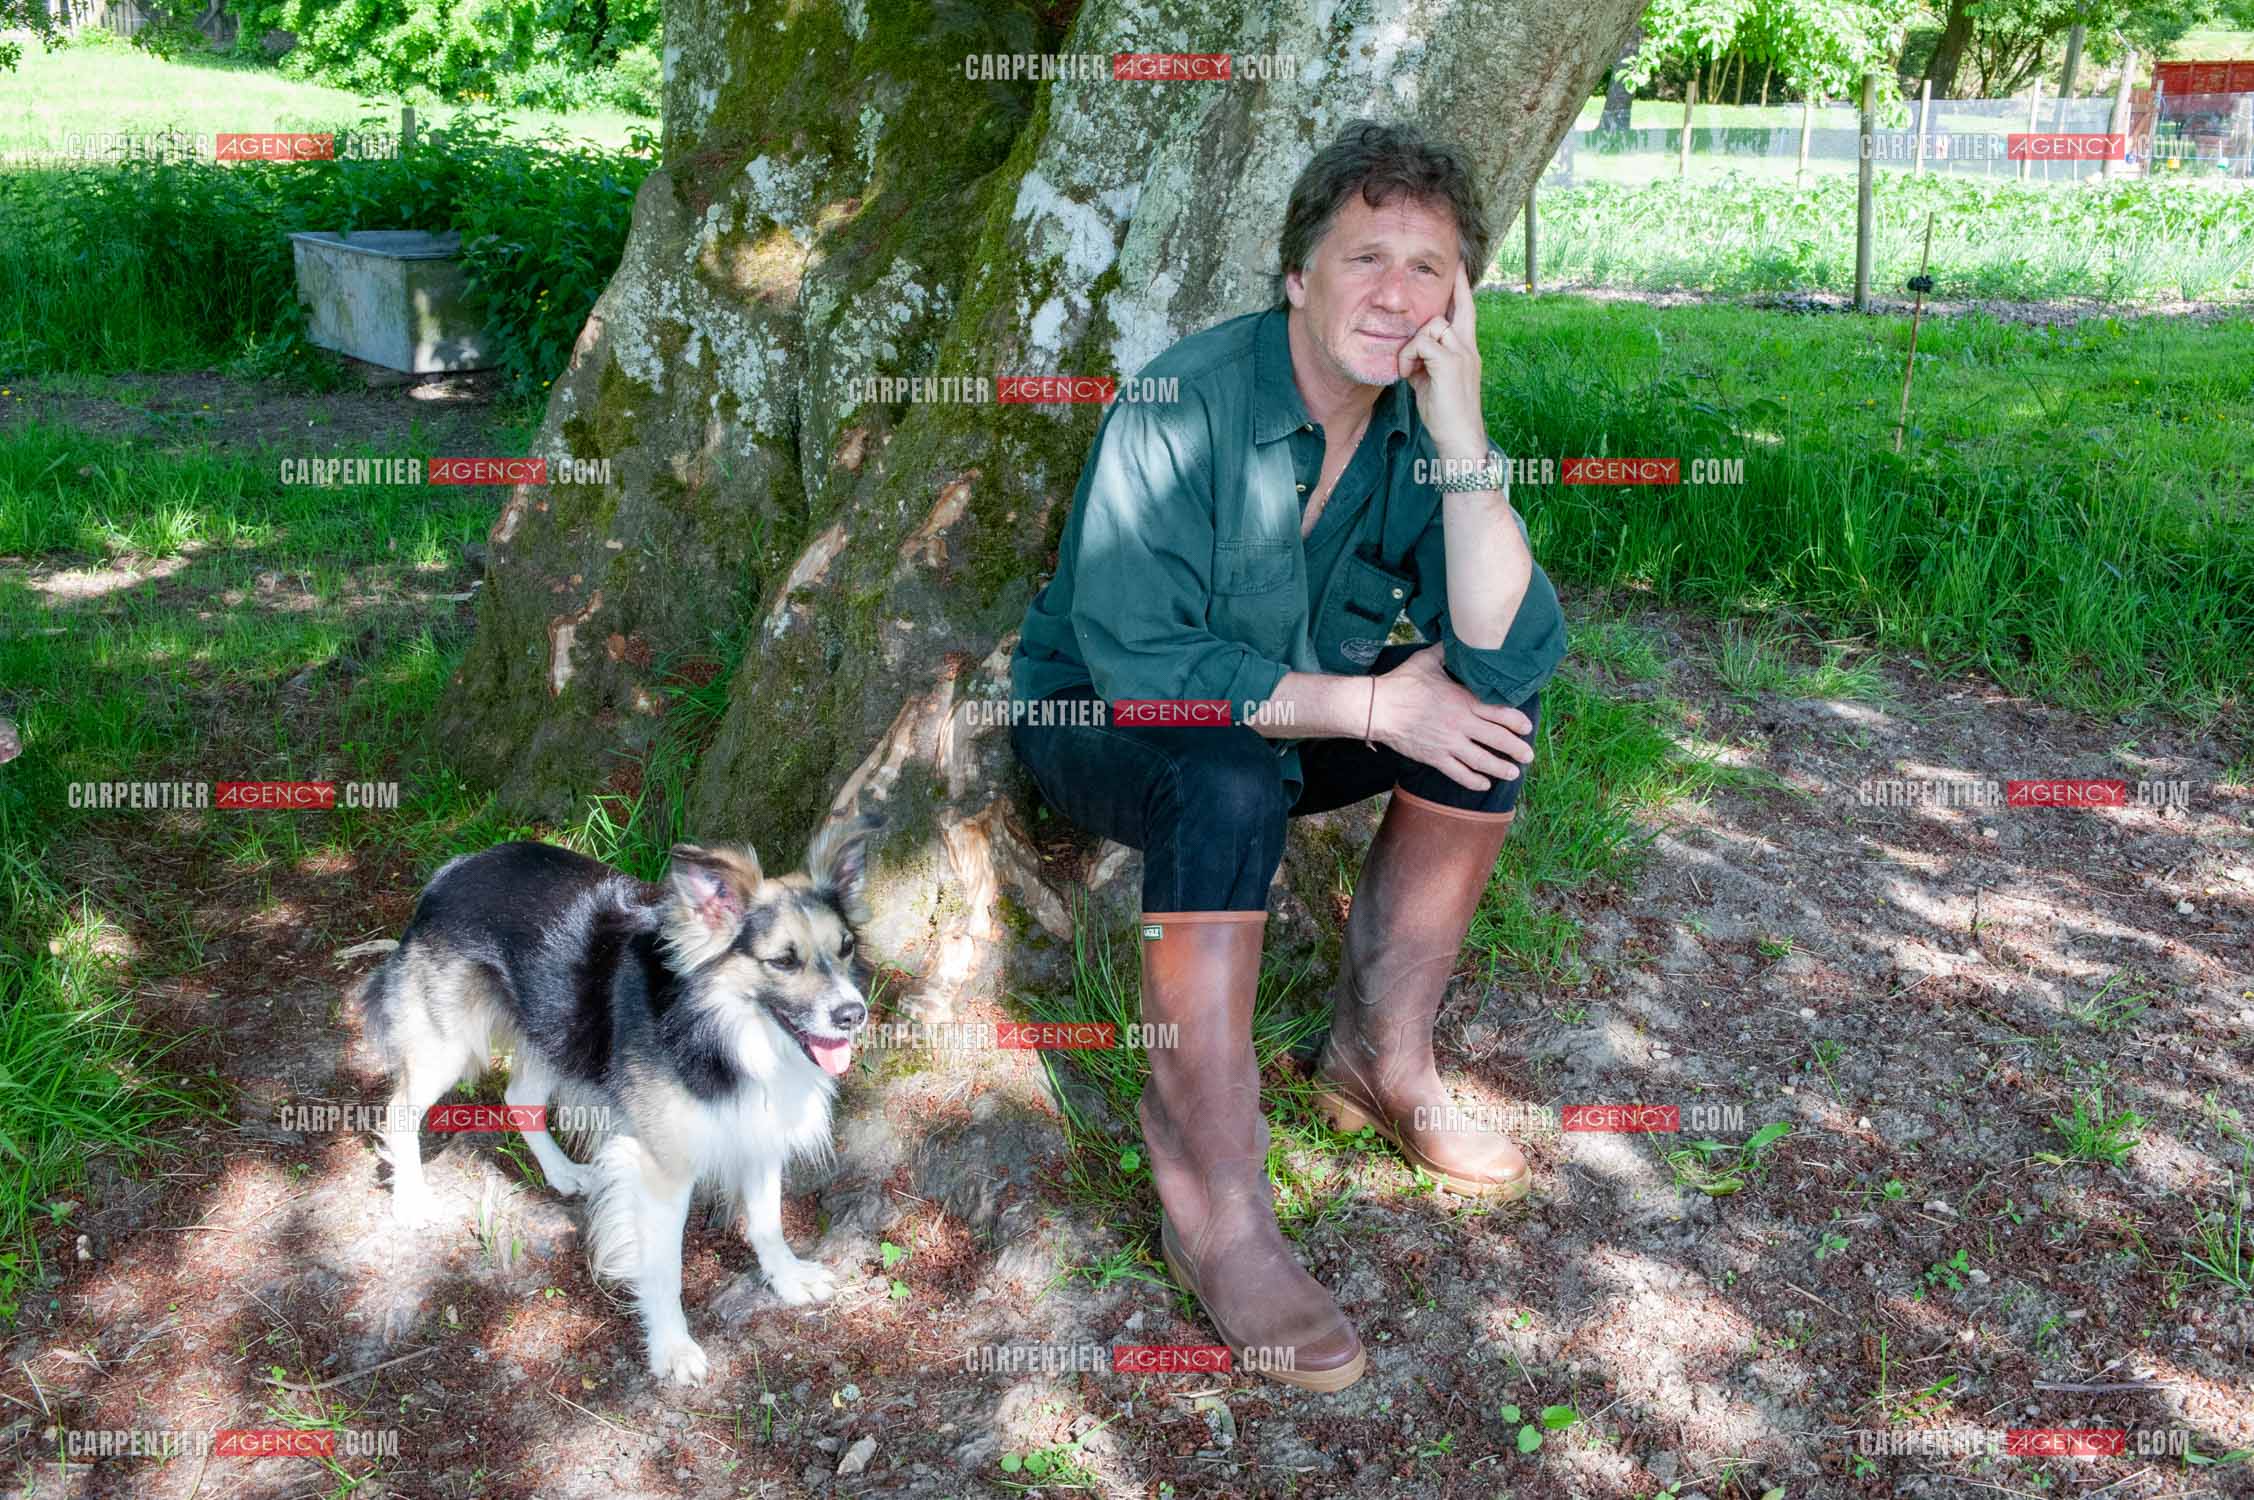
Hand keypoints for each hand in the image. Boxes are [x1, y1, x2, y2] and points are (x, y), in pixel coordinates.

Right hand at [1368, 645, 1533, 791]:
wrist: (1379, 708)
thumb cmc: (1401, 683)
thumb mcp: (1427, 661)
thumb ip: (1446, 652)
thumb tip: (1455, 639)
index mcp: (1463, 700)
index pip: (1500, 713)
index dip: (1517, 722)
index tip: (1527, 728)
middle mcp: (1461, 724)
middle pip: (1497, 739)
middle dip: (1517, 749)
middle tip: (1528, 755)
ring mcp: (1449, 743)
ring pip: (1482, 760)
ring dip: (1500, 768)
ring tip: (1513, 773)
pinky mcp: (1435, 757)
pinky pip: (1459, 773)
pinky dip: (1473, 781)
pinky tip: (1483, 784)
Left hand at [1398, 261, 1488, 461]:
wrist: (1459, 438)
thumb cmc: (1445, 414)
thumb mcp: (1432, 382)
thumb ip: (1425, 363)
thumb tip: (1411, 355)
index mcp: (1466, 351)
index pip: (1466, 312)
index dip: (1462, 289)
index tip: (1459, 267)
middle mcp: (1468, 347)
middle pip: (1455, 309)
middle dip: (1451, 292)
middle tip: (1444, 286)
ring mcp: (1461, 353)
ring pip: (1431, 325)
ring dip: (1411, 345)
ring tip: (1407, 369)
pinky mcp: (1449, 362)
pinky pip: (1420, 343)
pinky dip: (1407, 357)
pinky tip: (1406, 375)